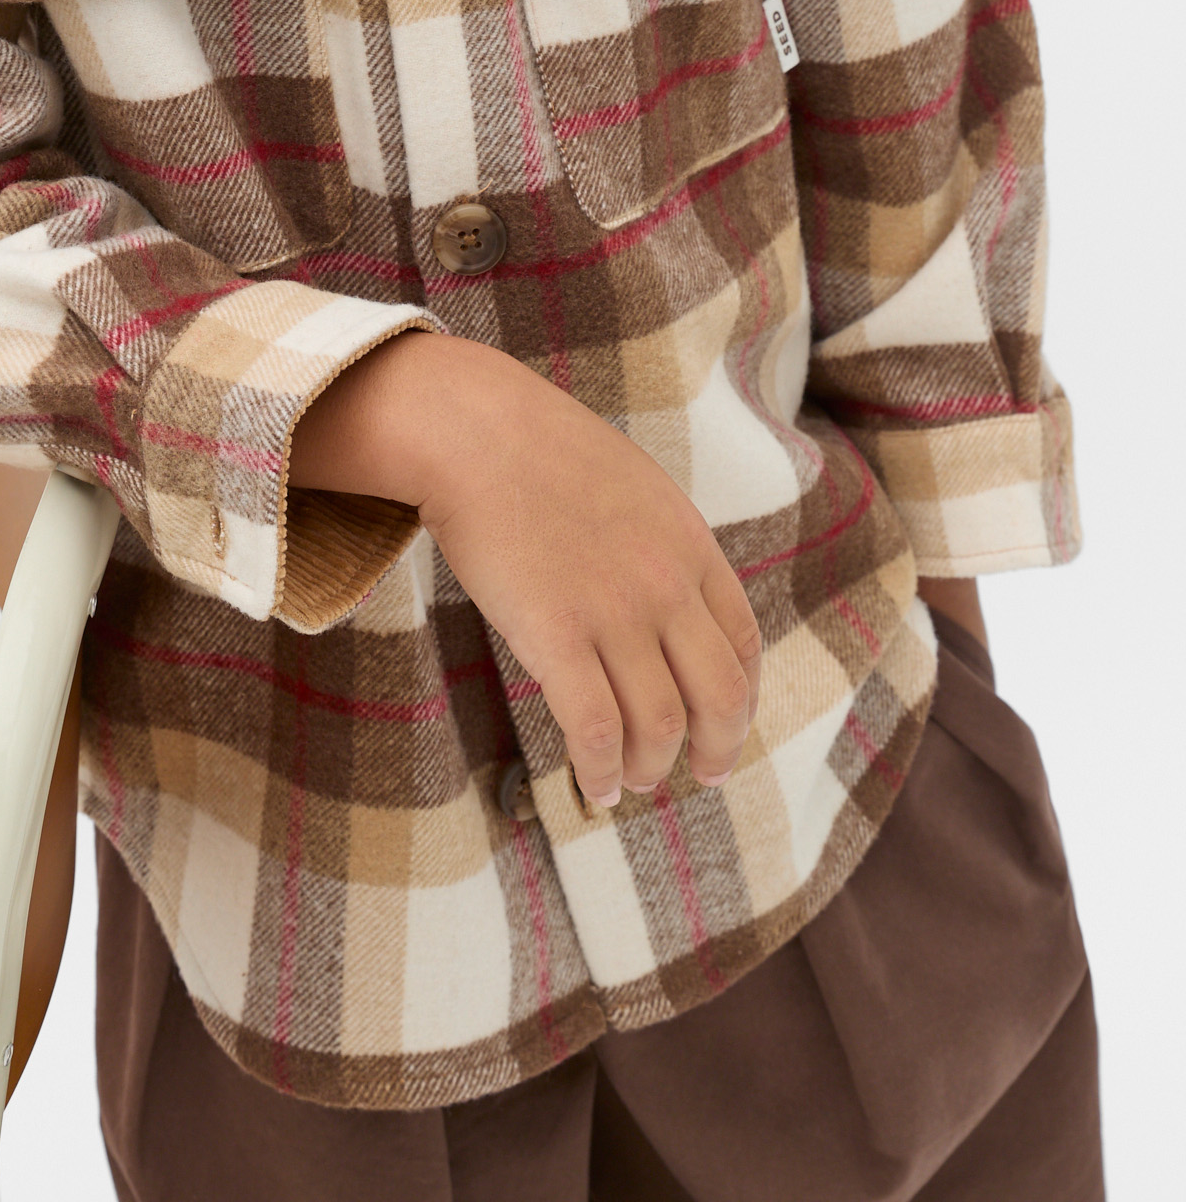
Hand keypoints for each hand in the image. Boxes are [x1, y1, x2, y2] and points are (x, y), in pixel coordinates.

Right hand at [290, 333, 760, 808]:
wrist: (472, 431)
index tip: (723, 725)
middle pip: (719, 695)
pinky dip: (602, 770)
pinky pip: (596, 729)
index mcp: (690, 544)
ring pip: (659, 724)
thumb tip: (667, 603)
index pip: (742, 642)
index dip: (740, 698)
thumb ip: (661, 544)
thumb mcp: (634, 485)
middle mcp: (665, 584)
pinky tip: (595, 785)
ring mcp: (612, 612)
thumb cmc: (538, 450)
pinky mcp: (555, 635)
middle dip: (717, 748)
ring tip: (634, 783)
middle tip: (703, 774)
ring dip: (651, 767)